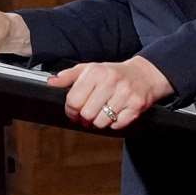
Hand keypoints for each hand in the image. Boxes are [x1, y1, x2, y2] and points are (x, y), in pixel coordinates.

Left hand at [48, 56, 173, 129]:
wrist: (144, 75)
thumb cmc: (113, 74)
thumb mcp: (90, 69)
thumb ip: (69, 76)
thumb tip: (51, 82)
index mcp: (96, 72)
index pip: (74, 100)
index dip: (71, 110)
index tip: (74, 110)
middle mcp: (111, 81)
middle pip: (86, 114)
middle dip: (84, 118)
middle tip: (88, 114)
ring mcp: (125, 94)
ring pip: (101, 122)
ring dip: (99, 122)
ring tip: (102, 113)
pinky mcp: (136, 106)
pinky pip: (117, 125)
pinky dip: (114, 124)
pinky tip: (115, 114)